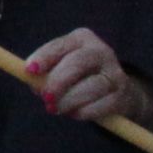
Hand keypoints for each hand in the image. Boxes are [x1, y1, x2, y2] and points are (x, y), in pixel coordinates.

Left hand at [23, 28, 151, 129]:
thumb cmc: (79, 77)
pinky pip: (103, 105)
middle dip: (57, 81)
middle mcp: (101, 51)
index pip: (60, 45)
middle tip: (45, 97)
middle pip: (77, 63)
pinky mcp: (123, 95)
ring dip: (69, 100)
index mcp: (82, 39)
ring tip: (55, 108)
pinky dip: (85, 111)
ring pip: (91, 86)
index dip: (44, 57)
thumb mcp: (61, 68)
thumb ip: (45, 73)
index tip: (30, 70)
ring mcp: (115, 73)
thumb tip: (32, 81)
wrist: (118, 92)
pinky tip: (74, 114)